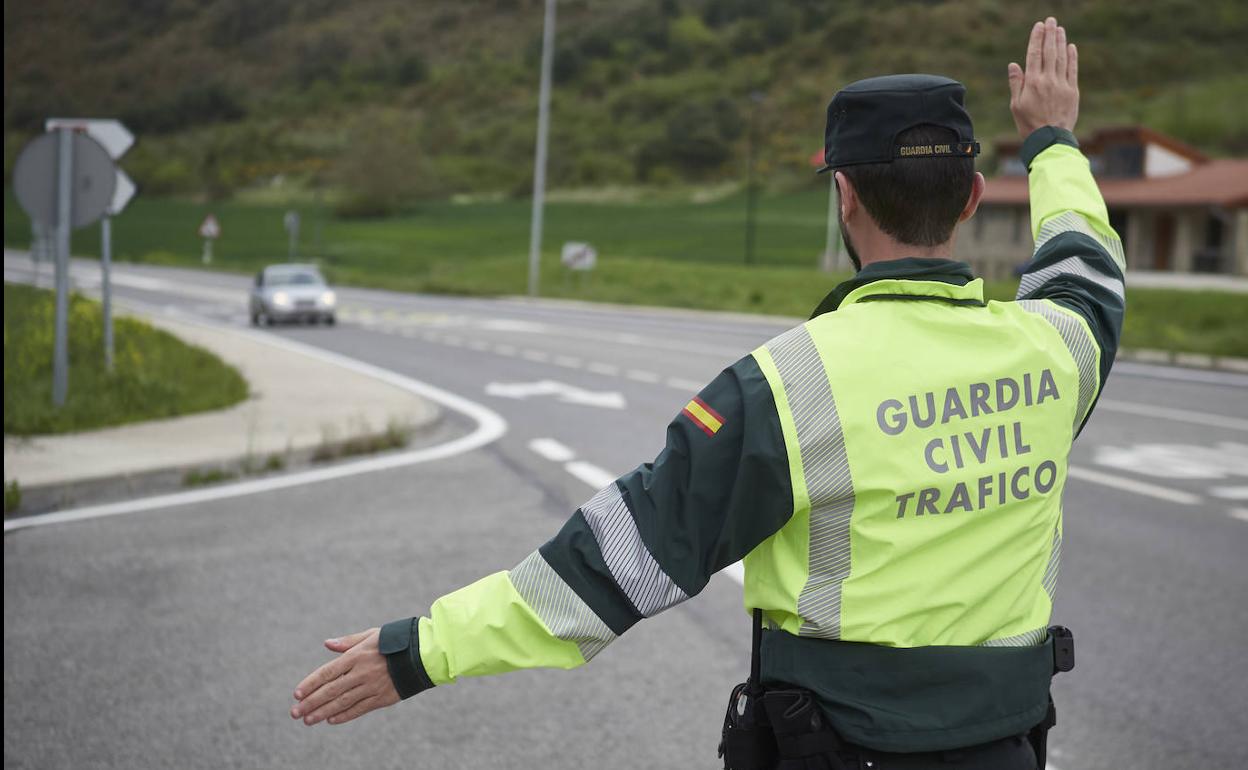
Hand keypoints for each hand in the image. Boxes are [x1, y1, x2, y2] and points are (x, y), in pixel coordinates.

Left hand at [290, 627, 399, 725]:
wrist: (423, 654)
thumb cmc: (396, 641)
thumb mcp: (372, 635)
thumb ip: (348, 642)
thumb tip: (327, 644)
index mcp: (357, 656)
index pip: (327, 672)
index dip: (310, 684)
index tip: (297, 694)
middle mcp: (362, 672)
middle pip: (331, 690)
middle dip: (311, 703)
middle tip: (295, 713)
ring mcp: (372, 687)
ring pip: (342, 703)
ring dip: (323, 713)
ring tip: (308, 720)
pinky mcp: (382, 698)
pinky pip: (359, 709)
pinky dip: (344, 716)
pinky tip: (331, 720)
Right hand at [1007, 17, 1078, 137]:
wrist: (1049, 140)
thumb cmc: (1028, 124)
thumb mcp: (1016, 105)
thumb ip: (1016, 83)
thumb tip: (1014, 65)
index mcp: (1032, 83)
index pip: (1034, 54)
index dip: (1037, 38)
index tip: (1039, 26)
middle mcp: (1048, 80)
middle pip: (1049, 52)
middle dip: (1050, 34)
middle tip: (1051, 21)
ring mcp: (1062, 85)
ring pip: (1062, 58)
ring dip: (1060, 42)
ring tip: (1059, 29)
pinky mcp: (1072, 92)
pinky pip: (1072, 70)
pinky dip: (1072, 57)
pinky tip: (1070, 47)